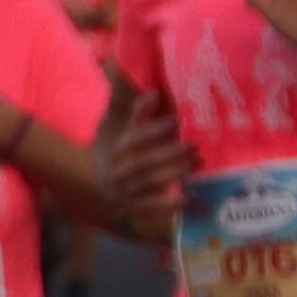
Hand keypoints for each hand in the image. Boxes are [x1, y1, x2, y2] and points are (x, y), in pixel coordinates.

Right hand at [95, 71, 191, 233]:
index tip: (175, 120)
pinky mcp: (131, 207)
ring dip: (176, 173)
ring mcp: (121, 191)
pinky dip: (171, 204)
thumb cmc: (112, 149)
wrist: (97, 182)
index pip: (132, 139)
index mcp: (111, 149)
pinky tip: (191, 197)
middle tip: (194, 146)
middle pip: (143, 163)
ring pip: (150, 182)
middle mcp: (114, 171)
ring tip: (199, 163)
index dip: (153, 130)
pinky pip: (152, 207)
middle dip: (170, 154)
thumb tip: (147, 89)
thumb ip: (132, 110)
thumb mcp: (115, 127)